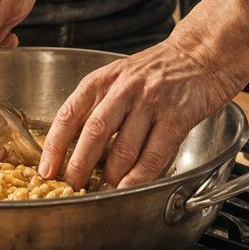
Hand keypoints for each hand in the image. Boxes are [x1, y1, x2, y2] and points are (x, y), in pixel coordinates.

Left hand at [37, 32, 237, 188]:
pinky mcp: (176, 117)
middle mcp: (125, 88)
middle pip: (93, 132)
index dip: (55, 144)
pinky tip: (129, 190)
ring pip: (122, 148)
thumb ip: (100, 105)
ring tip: (101, 195)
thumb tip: (73, 147)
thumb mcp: (121, 76)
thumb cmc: (158, 70)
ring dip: (109, 179)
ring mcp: (151, 102)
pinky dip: (138, 178)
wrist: (202, 54)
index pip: (70, 112)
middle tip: (71, 188)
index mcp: (105, 78)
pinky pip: (153, 155)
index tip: (46, 169)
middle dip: (79, 166)